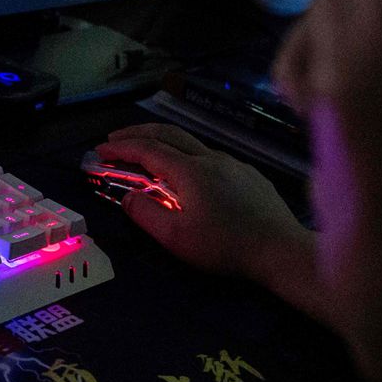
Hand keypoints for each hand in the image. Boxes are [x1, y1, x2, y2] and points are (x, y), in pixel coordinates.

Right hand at [95, 123, 312, 286]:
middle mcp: (212, 159)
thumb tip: (128, 197)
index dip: (121, 148)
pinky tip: (189, 174)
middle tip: (116, 139)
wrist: (280, 249)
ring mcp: (234, 164)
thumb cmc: (226, 246)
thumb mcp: (176, 237)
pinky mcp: (250, 175)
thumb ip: (146, 214)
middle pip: (169, 133)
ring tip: (148, 154)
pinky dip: (188, 156)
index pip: (148, 150)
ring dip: (164, 143)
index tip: (101, 150)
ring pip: (192, 144)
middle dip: (138, 132)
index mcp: (190, 171)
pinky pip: (212, 157)